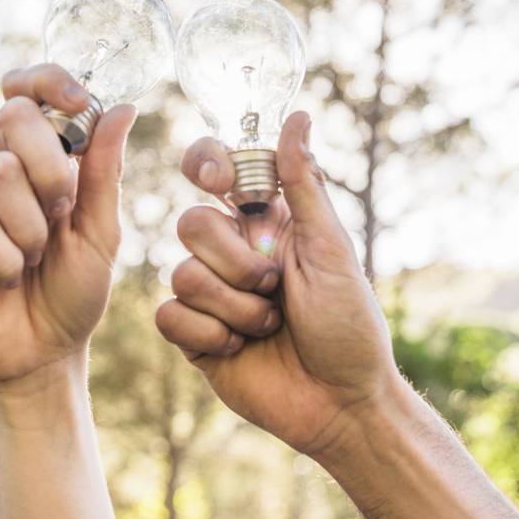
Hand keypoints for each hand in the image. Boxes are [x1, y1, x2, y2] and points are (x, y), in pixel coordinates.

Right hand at [0, 64, 135, 392]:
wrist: (45, 352)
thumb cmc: (74, 290)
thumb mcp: (102, 230)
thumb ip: (106, 172)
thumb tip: (122, 107)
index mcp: (44, 160)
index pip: (31, 93)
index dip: (48, 81)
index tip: (78, 101)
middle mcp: (3, 170)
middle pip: (12, 116)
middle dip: (50, 165)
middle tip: (62, 209)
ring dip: (32, 226)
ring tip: (34, 258)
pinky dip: (5, 257)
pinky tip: (7, 278)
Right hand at [154, 112, 400, 454]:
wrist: (340, 404)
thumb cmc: (349, 324)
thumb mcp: (331, 248)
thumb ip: (302, 183)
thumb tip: (297, 114)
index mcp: (265, 222)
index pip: (214, 169)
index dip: (206, 163)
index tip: (221, 179)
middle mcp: (232, 252)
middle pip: (191, 223)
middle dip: (237, 263)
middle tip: (275, 290)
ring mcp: (210, 295)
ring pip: (182, 273)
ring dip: (235, 308)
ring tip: (269, 329)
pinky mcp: (193, 337)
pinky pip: (169, 316)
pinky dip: (207, 335)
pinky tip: (238, 352)